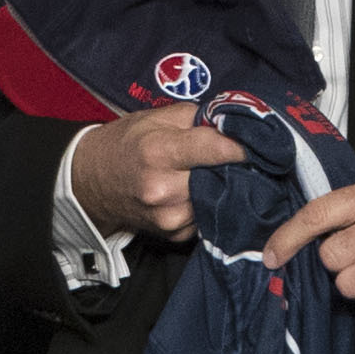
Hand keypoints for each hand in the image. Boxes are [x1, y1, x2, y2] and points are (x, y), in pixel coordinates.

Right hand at [68, 99, 247, 238]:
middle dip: (234, 166)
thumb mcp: (156, 118)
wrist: (91, 182)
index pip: (215, 149)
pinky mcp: (174, 236)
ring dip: (223, 187)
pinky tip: (199, 192)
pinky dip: (208, 204)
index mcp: (159, 152)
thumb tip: (234, 122)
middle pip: (221, 177)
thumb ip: (197, 118)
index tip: (263, 142)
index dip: (242, 145)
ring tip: (214, 173)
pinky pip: (206, 217)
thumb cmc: (126, 144)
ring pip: (217, 199)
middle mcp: (164, 189)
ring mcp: (169, 217)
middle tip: (241, 155)